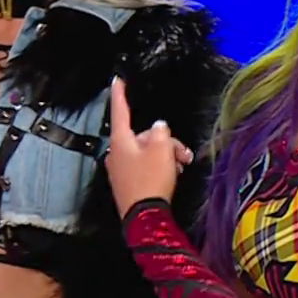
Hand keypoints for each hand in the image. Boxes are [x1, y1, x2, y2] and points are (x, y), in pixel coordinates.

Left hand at [106, 77, 192, 213]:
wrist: (145, 218)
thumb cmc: (151, 179)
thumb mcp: (161, 150)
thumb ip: (161, 133)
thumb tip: (158, 127)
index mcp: (120, 141)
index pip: (120, 111)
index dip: (119, 94)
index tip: (116, 80)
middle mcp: (116, 153)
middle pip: (142, 136)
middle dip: (164, 140)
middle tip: (182, 152)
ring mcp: (121, 170)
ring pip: (147, 152)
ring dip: (166, 155)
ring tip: (181, 165)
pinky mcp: (129, 184)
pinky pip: (145, 167)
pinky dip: (159, 167)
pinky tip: (173, 175)